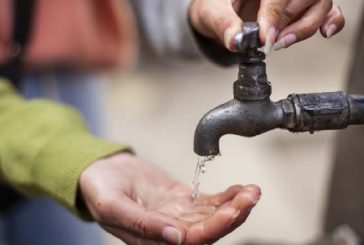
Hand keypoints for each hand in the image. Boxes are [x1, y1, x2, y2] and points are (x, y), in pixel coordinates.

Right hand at [80, 153, 260, 244]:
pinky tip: (241, 189)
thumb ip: (141, 223)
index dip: (212, 229)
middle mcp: (169, 232)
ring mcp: (178, 215)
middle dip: (232, 216)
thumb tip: (176, 237)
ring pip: (212, 216)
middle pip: (208, 230)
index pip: (189, 242)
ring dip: (234, 205)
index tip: (229, 212)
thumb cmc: (99, 189)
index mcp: (151, 240)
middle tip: (250, 197)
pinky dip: (227, 197)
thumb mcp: (112, 205)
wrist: (102, 170)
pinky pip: (209, 202)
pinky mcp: (184, 200)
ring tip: (252, 191)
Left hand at [189, 0, 344, 52]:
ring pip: (320, 4)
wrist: (217, 13)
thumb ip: (224, 25)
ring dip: (305, 27)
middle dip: (288, 21)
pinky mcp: (304, 9)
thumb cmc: (215, 7)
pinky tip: (324, 33)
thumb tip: (235, 41)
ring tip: (282, 43)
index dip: (275, 13)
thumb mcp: (211, 13)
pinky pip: (329, 12)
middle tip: (272, 42)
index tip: (266, 37)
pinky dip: (331, 22)